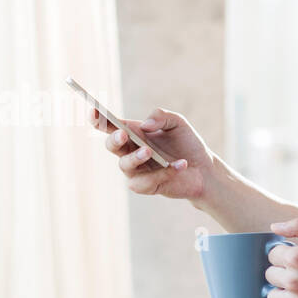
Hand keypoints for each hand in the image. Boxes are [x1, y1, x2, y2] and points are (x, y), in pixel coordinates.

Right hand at [91, 106, 213, 200]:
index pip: (109, 125)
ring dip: (135, 157)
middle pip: (111, 145)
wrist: (203, 169)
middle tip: (123, 133)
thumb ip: (162, 116)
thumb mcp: (178, 123)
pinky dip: (163, 172)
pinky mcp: (146, 186)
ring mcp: (136, 170)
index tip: (94, 111)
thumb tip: (145, 125)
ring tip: (149, 151)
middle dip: (114, 139)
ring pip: (124, 165)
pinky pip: (145, 182)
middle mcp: (130, 151)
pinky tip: (180, 165)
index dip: (98, 119)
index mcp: (133, 133)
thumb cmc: (186, 144)